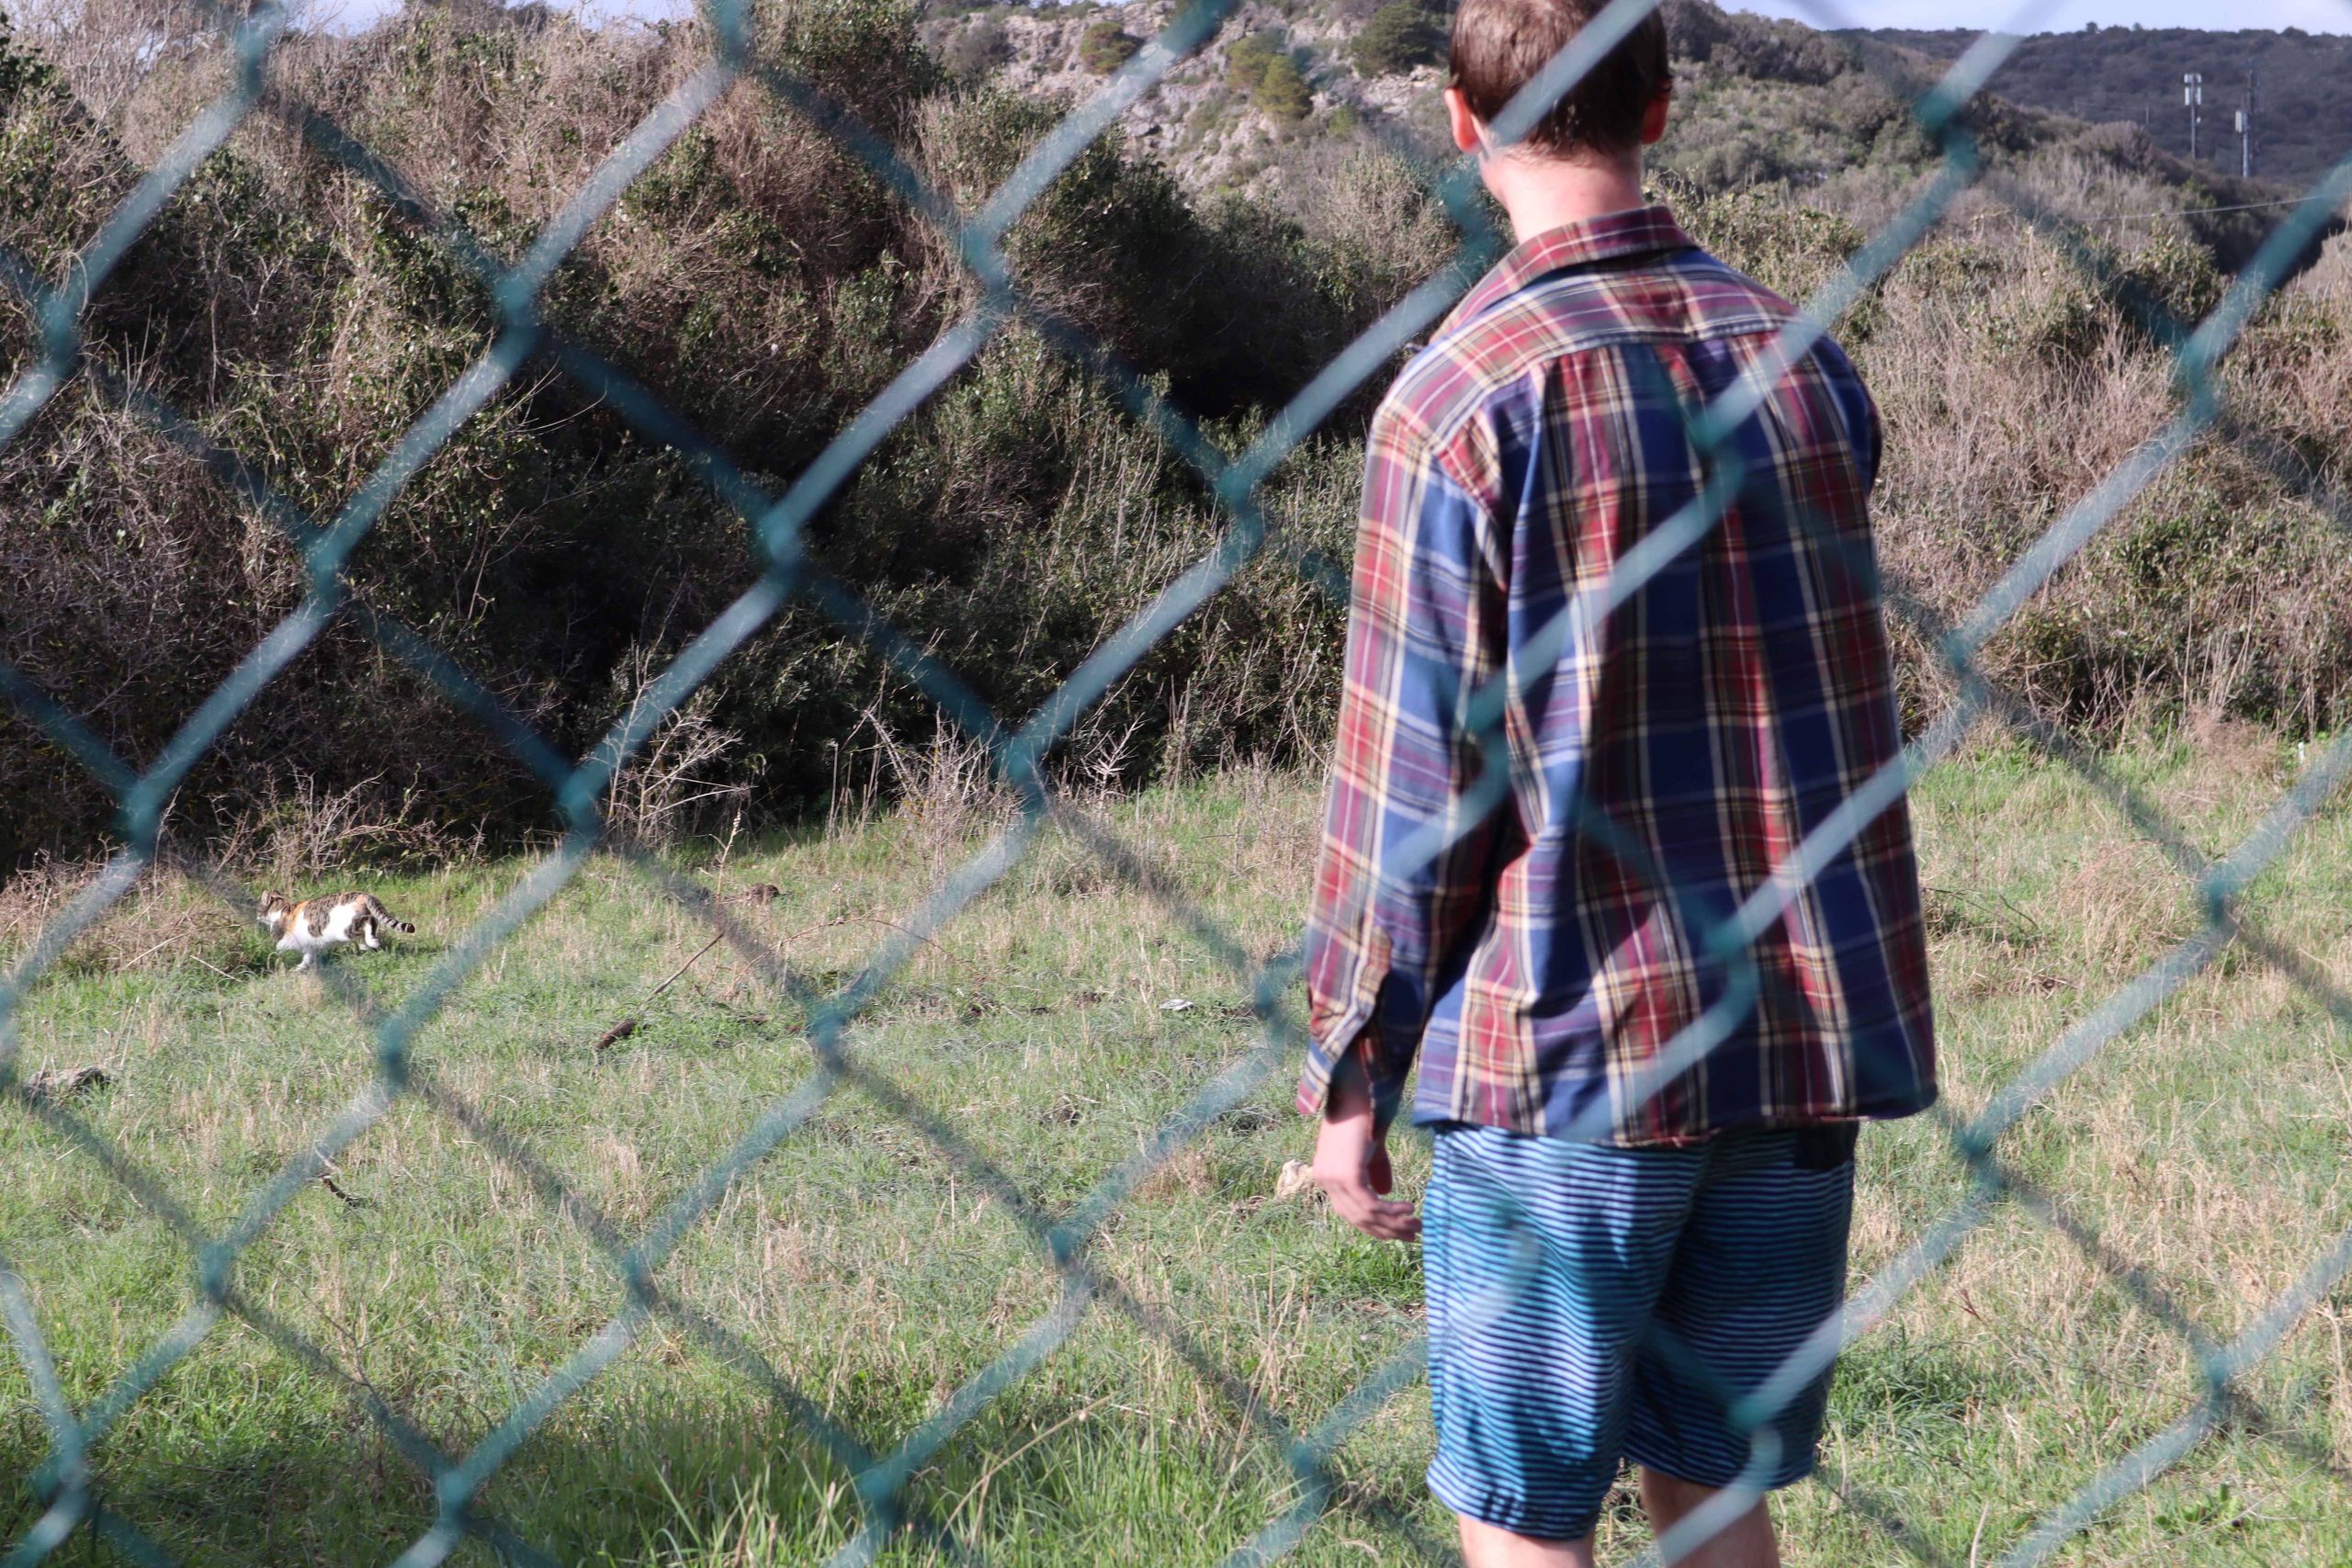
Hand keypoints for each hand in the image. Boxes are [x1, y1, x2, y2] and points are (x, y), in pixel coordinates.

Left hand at [1312, 1062, 1419, 1240]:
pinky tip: (1409, 1208)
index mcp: (1326, 1175)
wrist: (1358, 1088)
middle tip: (1413, 1235)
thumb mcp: (1369, 1147)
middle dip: (1387, 1230)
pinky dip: (1391, 1211)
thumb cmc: (1364, 1112)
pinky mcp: (1347, 1174)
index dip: (1374, 1226)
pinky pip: (1371, 1204)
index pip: (1349, 1212)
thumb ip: (1374, 1170)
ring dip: (1394, 1223)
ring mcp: (1333, 1178)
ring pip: (1366, 1214)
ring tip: (1417, 1224)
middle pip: (1357, 1218)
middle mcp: (1325, 1180)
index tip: (1398, 1232)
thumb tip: (1386, 1193)